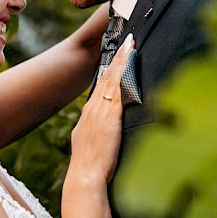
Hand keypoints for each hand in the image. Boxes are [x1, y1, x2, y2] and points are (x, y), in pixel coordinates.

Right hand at [69, 33, 133, 182]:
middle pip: (106, 78)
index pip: (100, 87)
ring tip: (131, 44)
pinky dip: (123, 73)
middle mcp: (92, 110)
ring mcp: (100, 111)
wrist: (85, 177)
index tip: (117, 57)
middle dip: (117, 58)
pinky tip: (130, 62)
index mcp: (88, 117)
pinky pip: (117, 88)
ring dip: (122, 60)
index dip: (109, 71)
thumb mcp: (91, 146)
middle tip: (127, 40)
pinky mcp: (109, 116)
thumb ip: (99, 133)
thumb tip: (105, 130)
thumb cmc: (90, 168)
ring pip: (112, 79)